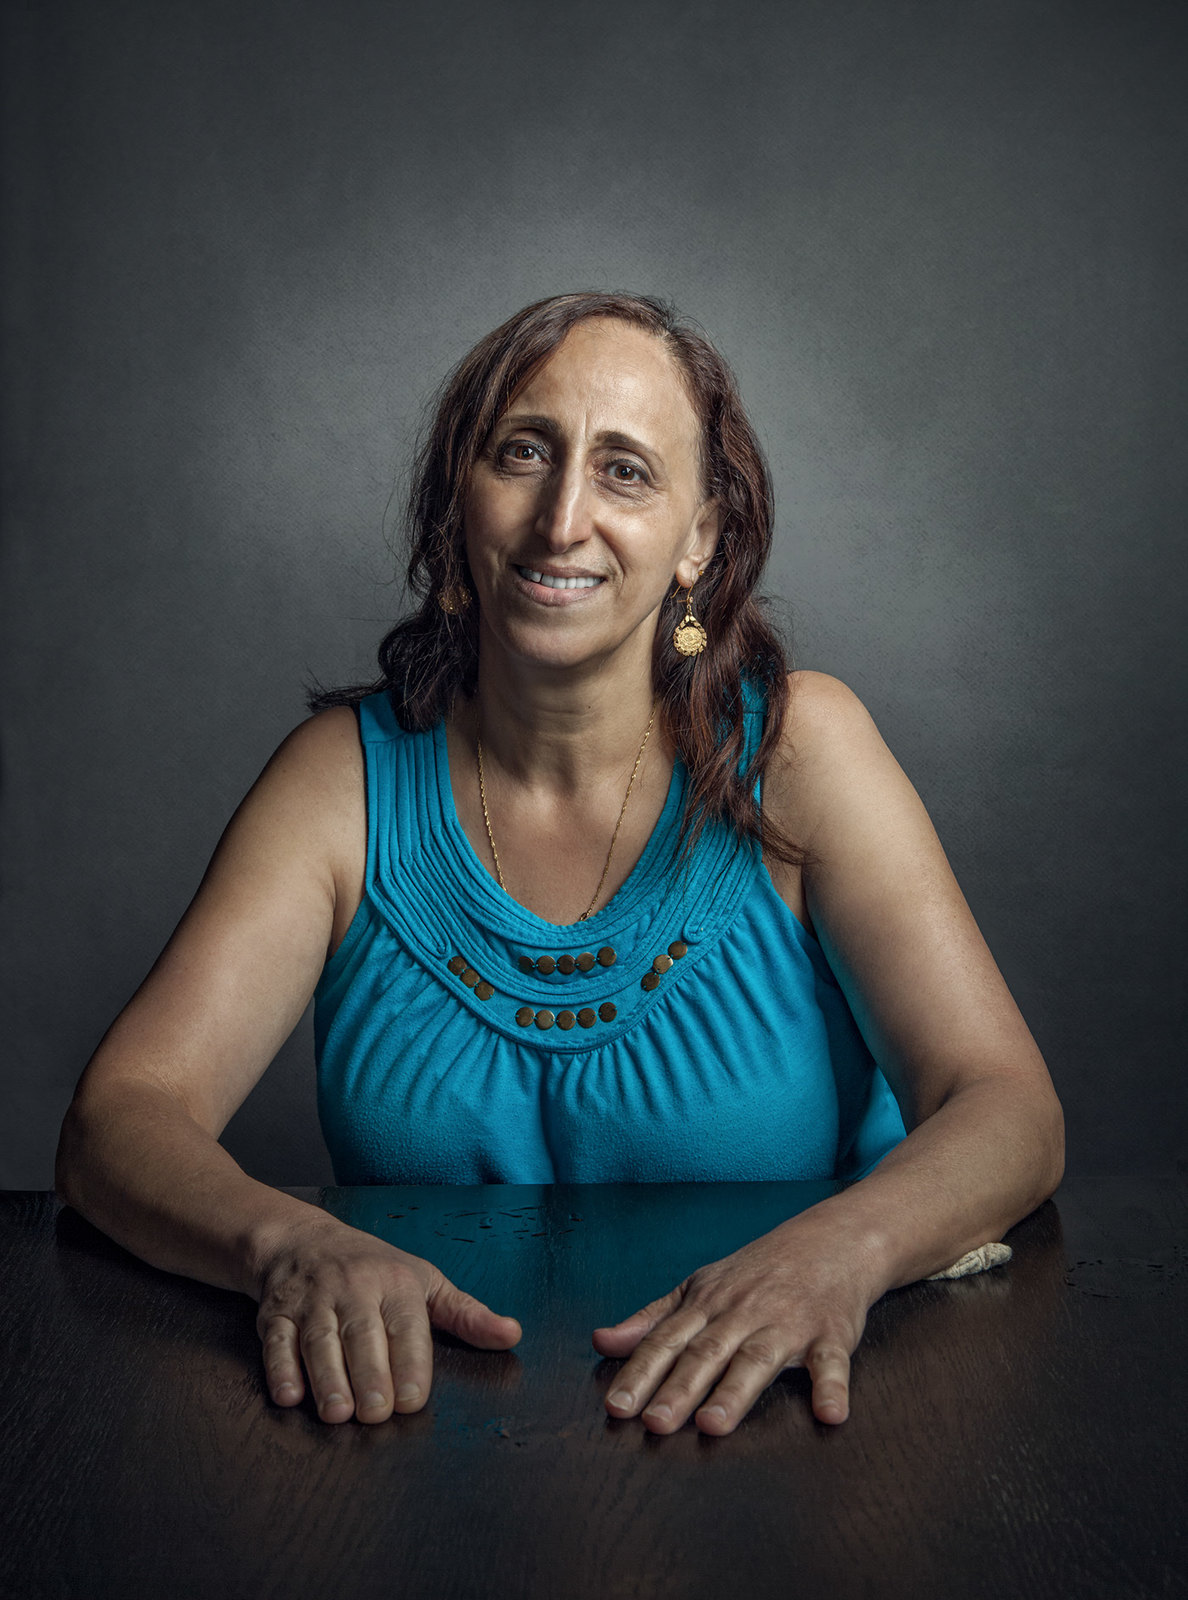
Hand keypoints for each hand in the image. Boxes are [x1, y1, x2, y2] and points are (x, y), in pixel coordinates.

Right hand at [254, 1216, 521, 1423]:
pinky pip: (276, 1340)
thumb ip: (466, 1315)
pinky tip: (289, 1395)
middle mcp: (354, 1288)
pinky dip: (280, 1368)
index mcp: (396, 1283)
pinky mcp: (275, 1313)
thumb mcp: (425, 1283)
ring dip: (326, 1377)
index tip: (412, 1399)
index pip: (406, 1324)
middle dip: (368, 1375)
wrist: (303, 1241)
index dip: (409, 1362)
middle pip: (361, 1334)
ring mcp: (312, 1300)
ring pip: (319, 1339)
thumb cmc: (375, 1269)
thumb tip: (512, 1335)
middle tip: (375, 1414)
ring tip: (338, 1414)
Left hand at [591, 1219, 879, 1433]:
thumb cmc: (757, 1272)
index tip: (616, 1407)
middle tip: (655, 1425)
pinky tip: (830, 1413)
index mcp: (707, 1304)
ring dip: (736, 1392)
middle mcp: (742, 1313)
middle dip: (679, 1388)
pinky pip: (831, 1362)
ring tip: (713, 1425)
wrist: (830, 1240)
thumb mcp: (699, 1287)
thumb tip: (601, 1341)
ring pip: (757, 1358)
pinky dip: (832, 1387)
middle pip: (706, 1353)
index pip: (666, 1341)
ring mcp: (787, 1322)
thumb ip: (652, 1319)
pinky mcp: (831, 1333)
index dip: (640, 1373)